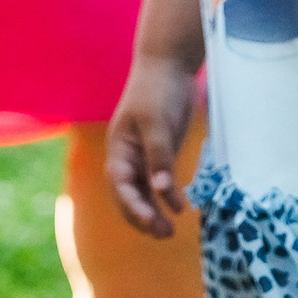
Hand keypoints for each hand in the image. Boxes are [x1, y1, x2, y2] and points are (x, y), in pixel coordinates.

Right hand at [105, 53, 197, 237]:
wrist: (169, 64)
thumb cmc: (157, 90)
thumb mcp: (157, 122)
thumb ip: (159, 156)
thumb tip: (161, 191)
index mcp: (119, 148)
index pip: (121, 185)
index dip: (133, 206)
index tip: (151, 220)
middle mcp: (128, 156)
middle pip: (129, 195)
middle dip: (142, 217)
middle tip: (164, 234)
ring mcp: (144, 155)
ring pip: (144, 192)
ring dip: (154, 211)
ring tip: (169, 231)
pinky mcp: (160, 153)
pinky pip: (159, 182)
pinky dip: (167, 197)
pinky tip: (179, 208)